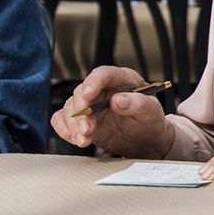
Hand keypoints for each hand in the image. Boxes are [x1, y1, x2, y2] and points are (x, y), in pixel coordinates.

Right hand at [52, 66, 172, 156]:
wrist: (145, 140)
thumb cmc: (150, 121)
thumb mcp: (151, 113)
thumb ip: (138, 104)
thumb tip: (118, 100)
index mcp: (122, 80)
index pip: (104, 74)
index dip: (93, 82)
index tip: (87, 95)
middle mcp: (102, 89)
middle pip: (81, 92)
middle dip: (81, 112)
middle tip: (87, 129)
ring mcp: (90, 104)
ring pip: (70, 108)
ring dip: (73, 125)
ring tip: (85, 140)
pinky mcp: (80, 118)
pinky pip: (62, 119)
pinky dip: (65, 130)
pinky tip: (77, 139)